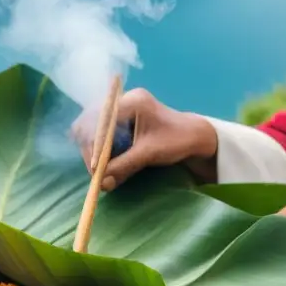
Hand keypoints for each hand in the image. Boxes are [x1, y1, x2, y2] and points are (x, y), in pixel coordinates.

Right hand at [71, 88, 218, 191]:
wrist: (195, 137)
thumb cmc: (177, 140)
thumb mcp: (150, 154)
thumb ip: (124, 167)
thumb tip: (102, 184)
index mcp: (132, 101)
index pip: (99, 119)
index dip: (93, 145)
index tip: (95, 168)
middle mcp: (124, 100)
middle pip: (90, 120)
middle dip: (90, 147)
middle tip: (95, 171)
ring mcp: (122, 109)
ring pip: (94, 127)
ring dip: (94, 149)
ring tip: (102, 169)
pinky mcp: (122, 119)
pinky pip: (102, 132)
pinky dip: (101, 148)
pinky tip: (108, 162)